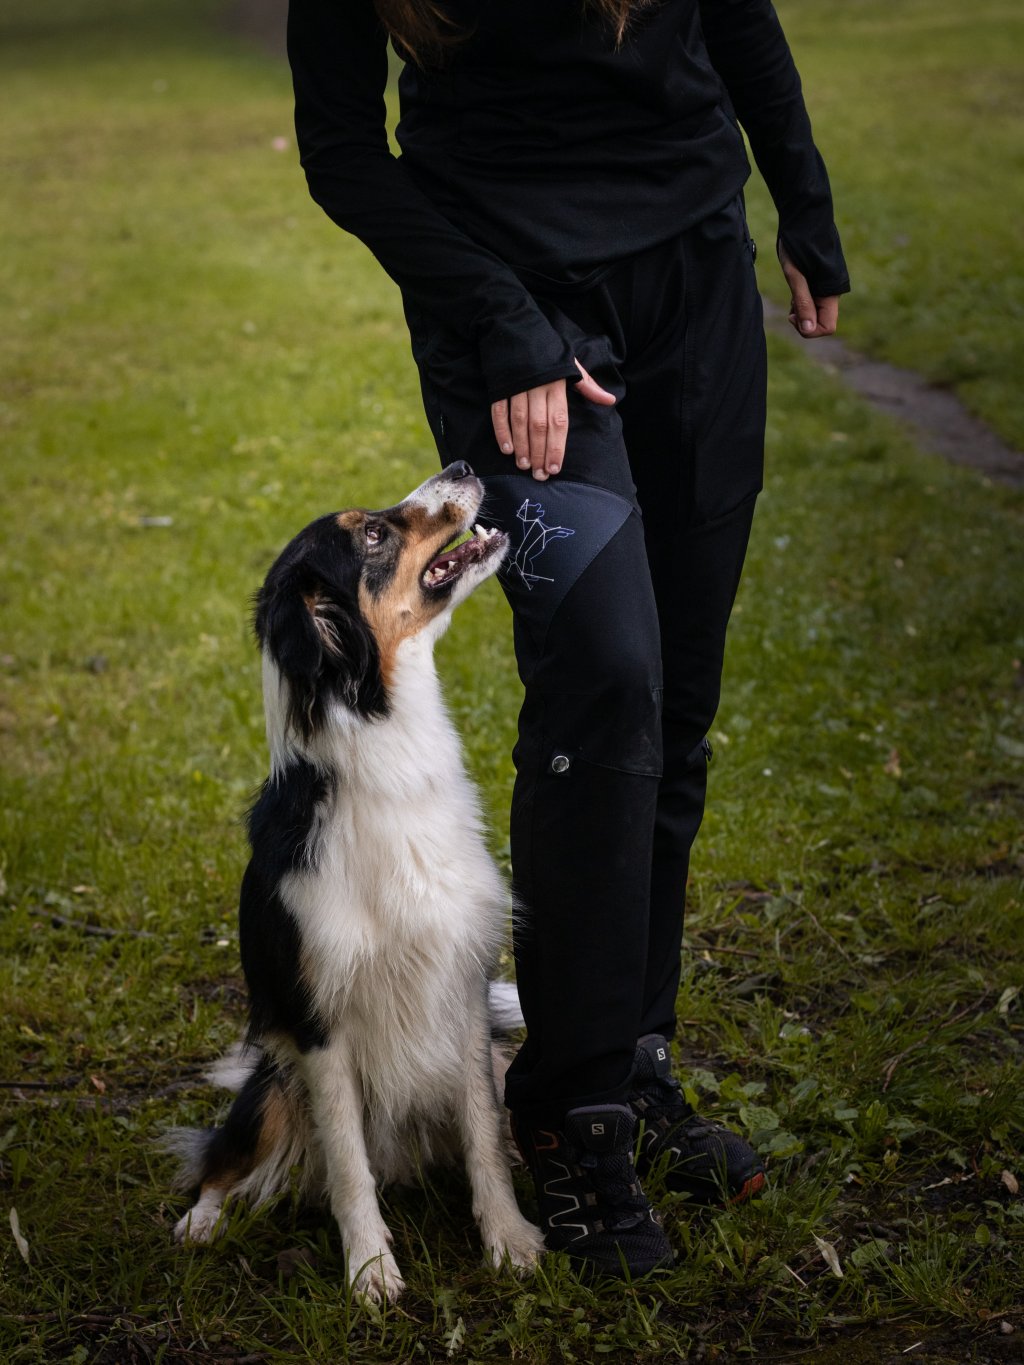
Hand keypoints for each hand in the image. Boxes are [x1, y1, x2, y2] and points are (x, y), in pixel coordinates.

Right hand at [491, 360, 615, 479]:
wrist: (516, 327)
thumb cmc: (547, 350)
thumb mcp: (571, 364)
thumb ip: (587, 386)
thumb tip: (610, 400)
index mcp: (557, 385)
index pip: (559, 421)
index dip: (557, 446)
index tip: (556, 467)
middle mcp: (537, 388)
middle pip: (539, 426)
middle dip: (539, 453)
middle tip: (539, 475)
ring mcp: (517, 387)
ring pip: (520, 422)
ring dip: (522, 446)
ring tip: (524, 466)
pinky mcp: (500, 386)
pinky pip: (500, 412)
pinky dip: (502, 431)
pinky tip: (506, 449)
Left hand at [777, 241, 839, 338]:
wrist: (803, 219)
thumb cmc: (797, 244)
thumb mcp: (795, 276)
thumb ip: (803, 302)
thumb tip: (808, 329)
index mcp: (831, 292)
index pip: (828, 327)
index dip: (809, 328)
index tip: (793, 314)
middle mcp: (832, 292)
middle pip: (821, 322)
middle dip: (804, 319)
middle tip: (791, 301)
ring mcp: (827, 286)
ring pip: (815, 312)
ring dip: (801, 309)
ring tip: (793, 289)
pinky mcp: (820, 280)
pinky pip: (813, 301)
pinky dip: (802, 300)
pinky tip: (795, 285)